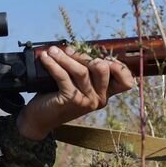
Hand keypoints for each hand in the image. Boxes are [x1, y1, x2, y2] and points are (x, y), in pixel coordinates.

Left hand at [16, 44, 134, 140]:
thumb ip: (84, 70)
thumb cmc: (58, 97)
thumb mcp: (76, 83)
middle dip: (85, 56)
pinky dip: (53, 64)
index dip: (119, 67)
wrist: (40, 119)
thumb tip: (78, 47)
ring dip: (65, 57)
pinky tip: (45, 58)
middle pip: (102, 69)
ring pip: (81, 71)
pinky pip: (63, 76)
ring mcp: (86, 101)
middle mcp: (99, 99)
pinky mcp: (71, 100)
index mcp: (105, 94)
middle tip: (69, 50)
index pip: (125, 81)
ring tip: (53, 51)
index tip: (102, 56)